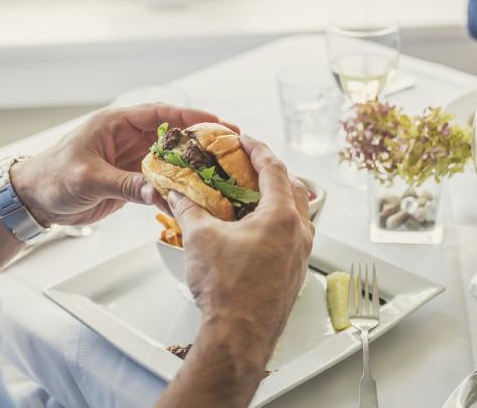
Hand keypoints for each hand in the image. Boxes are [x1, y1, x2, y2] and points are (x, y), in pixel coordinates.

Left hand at [10, 104, 236, 226]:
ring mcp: (130, 159)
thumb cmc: (52, 179)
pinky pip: (160, 179)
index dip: (189, 116)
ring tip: (220, 169)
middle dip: (199, 139)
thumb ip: (126, 185)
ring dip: (191, 164)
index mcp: (115, 124)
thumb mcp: (89, 178)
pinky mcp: (129, 180)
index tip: (216, 122)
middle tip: (229, 146)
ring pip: (169, 158)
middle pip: (171, 134)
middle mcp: (126, 138)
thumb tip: (161, 193)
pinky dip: (177, 185)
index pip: (160, 114)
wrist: (33, 200)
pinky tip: (196, 192)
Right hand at [167, 134, 313, 365]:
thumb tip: (175, 192)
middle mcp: (299, 233)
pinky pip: (292, 235)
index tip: (244, 138)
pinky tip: (254, 228)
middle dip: (270, 171)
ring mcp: (300, 255)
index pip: (274, 168)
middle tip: (249, 163)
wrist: (238, 337)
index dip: (257, 148)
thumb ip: (187, 208)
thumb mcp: (199, 238)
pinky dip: (276, 221)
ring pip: (296, 213)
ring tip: (251, 193)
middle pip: (292, 187)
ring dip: (275, 197)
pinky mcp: (294, 272)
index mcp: (281, 216)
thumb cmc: (226, 290)